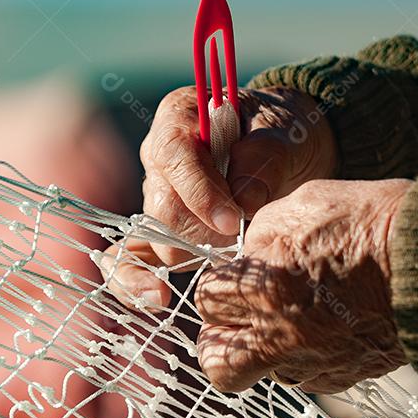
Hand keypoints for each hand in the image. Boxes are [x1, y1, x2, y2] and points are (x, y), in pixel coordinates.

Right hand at [98, 86, 337, 304]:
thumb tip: (244, 204)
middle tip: (246, 234)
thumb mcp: (285, 133)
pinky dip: (135, 280)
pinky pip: (129, 258)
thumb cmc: (283, 132)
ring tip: (237, 245)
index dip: (199, 192)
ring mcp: (155, 197)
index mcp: (179, 118)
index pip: (173, 156)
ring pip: (158, 241)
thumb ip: (264, 160)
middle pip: (163, 209)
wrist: (289, 150)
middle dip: (205, 231)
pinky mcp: (159, 231)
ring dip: (199, 253)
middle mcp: (157, 158)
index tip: (233, 220)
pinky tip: (157, 298)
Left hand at [194, 178, 411, 393]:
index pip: (206, 299)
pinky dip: (303, 356)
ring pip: (260, 372)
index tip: (236, 276)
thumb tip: (246, 259)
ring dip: (264, 348)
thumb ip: (261, 236)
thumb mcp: (303, 205)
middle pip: (217, 361)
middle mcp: (282, 335)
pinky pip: (304, 375)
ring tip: (292, 315)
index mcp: (266, 286)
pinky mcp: (343, 377)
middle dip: (220, 336)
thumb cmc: (373, 223)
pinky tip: (324, 325)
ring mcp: (314, 362)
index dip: (219, 284)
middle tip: (238, 316)